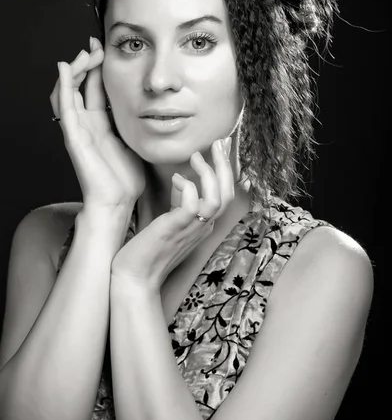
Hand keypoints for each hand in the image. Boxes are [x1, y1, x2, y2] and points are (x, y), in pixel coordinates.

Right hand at [50, 37, 144, 209]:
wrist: (118, 202)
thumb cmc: (127, 179)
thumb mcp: (137, 143)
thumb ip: (137, 126)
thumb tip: (155, 109)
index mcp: (102, 126)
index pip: (97, 90)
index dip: (100, 69)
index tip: (107, 49)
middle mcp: (87, 124)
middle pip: (82, 86)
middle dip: (88, 63)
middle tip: (96, 45)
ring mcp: (78, 130)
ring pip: (69, 91)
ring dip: (76, 70)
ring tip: (86, 53)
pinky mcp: (74, 136)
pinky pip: (65, 106)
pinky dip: (64, 85)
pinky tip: (66, 67)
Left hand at [111, 138, 233, 290]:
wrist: (135, 277)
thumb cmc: (148, 248)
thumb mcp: (170, 220)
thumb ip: (179, 201)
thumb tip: (182, 179)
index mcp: (203, 224)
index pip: (225, 193)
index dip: (226, 168)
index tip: (221, 147)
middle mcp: (203, 226)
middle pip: (228, 193)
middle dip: (225, 165)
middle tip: (219, 142)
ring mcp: (191, 229)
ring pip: (217, 198)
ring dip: (210, 173)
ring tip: (196, 156)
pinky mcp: (175, 230)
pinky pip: (193, 205)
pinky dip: (188, 187)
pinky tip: (177, 178)